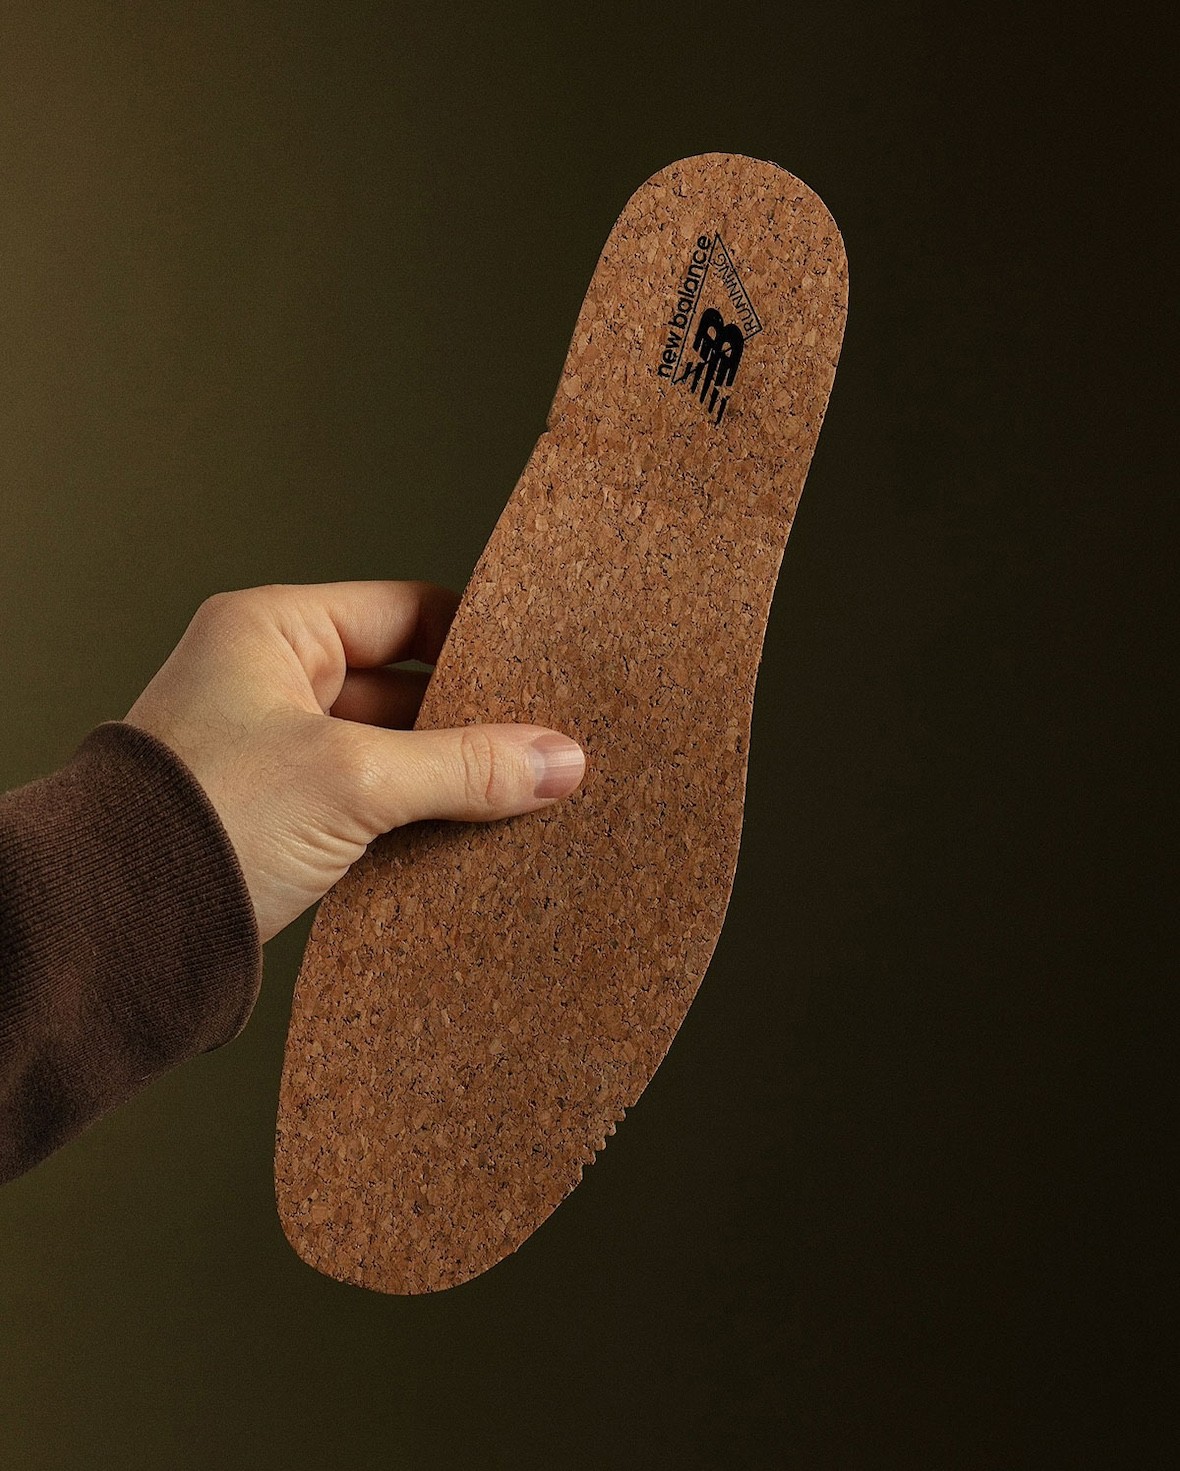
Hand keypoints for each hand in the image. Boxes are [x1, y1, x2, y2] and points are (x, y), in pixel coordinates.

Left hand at [124, 580, 585, 943]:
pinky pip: (368, 803)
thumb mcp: (352, 780)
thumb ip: (463, 767)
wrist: (107, 933)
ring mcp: (273, 752)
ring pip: (390, 752)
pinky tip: (471, 841)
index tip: (546, 673)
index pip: (405, 611)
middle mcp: (271, 680)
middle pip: (406, 686)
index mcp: (273, 630)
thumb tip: (560, 761)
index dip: (479, 640)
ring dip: (448, 779)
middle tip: (549, 748)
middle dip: (473, 722)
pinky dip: (414, 820)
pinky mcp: (277, 817)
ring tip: (525, 798)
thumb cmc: (201, 821)